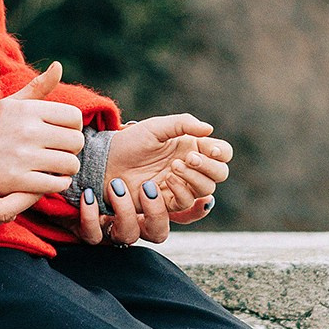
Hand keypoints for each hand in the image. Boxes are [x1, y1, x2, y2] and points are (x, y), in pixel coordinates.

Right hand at [0, 61, 83, 196]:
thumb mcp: (11, 104)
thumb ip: (38, 86)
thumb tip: (58, 65)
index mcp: (27, 110)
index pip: (75, 117)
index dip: (72, 127)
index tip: (60, 133)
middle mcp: (26, 131)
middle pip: (76, 141)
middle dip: (71, 148)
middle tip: (57, 151)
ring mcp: (21, 157)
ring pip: (70, 164)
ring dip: (67, 168)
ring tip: (53, 166)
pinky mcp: (17, 181)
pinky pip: (57, 184)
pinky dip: (58, 184)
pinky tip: (47, 179)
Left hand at [75, 114, 231, 247]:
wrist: (105, 161)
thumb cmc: (130, 142)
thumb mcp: (156, 127)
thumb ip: (183, 123)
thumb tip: (209, 129)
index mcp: (192, 148)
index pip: (222, 154)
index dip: (222, 153)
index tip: (211, 149)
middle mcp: (190, 169)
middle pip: (218, 176)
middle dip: (207, 167)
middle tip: (187, 158)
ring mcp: (179, 187)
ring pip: (203, 193)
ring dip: (193, 180)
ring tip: (173, 167)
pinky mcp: (164, 203)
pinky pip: (182, 205)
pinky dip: (179, 192)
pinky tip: (165, 180)